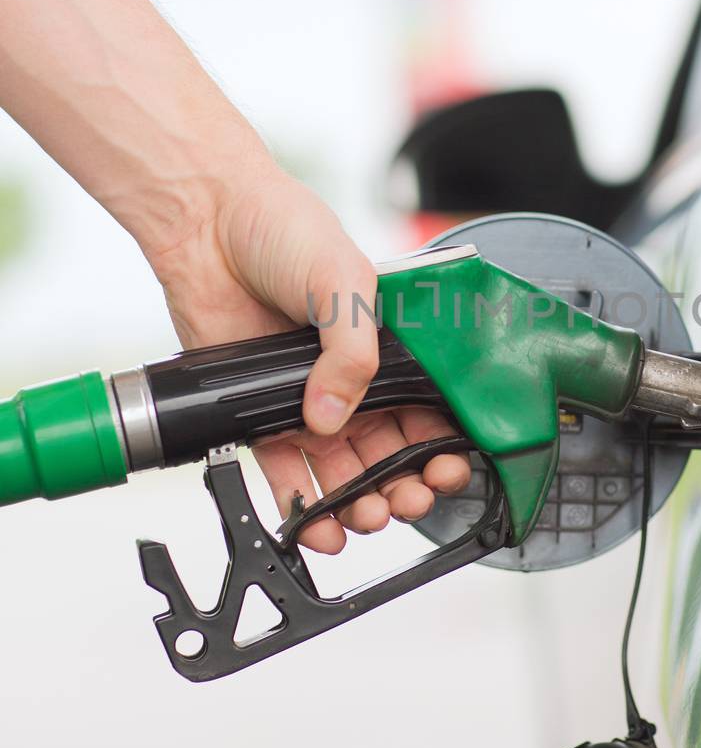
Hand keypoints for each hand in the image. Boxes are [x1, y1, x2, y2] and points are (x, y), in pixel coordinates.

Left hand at [149, 164, 470, 553]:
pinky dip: (302, 504)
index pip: (428, 410)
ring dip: (359, 502)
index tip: (446, 469)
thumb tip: (331, 419)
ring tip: (366, 517)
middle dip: (405, 485)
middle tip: (407, 499)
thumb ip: (353, 352)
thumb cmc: (285, 229)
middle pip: (390, 451)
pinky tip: (317, 525)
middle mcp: (352, 378)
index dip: (441, 446)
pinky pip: (285, 472)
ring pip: (344, 471)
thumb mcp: (344, 281)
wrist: (208, 223)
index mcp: (390, 346)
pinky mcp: (258, 412)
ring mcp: (307, 399)